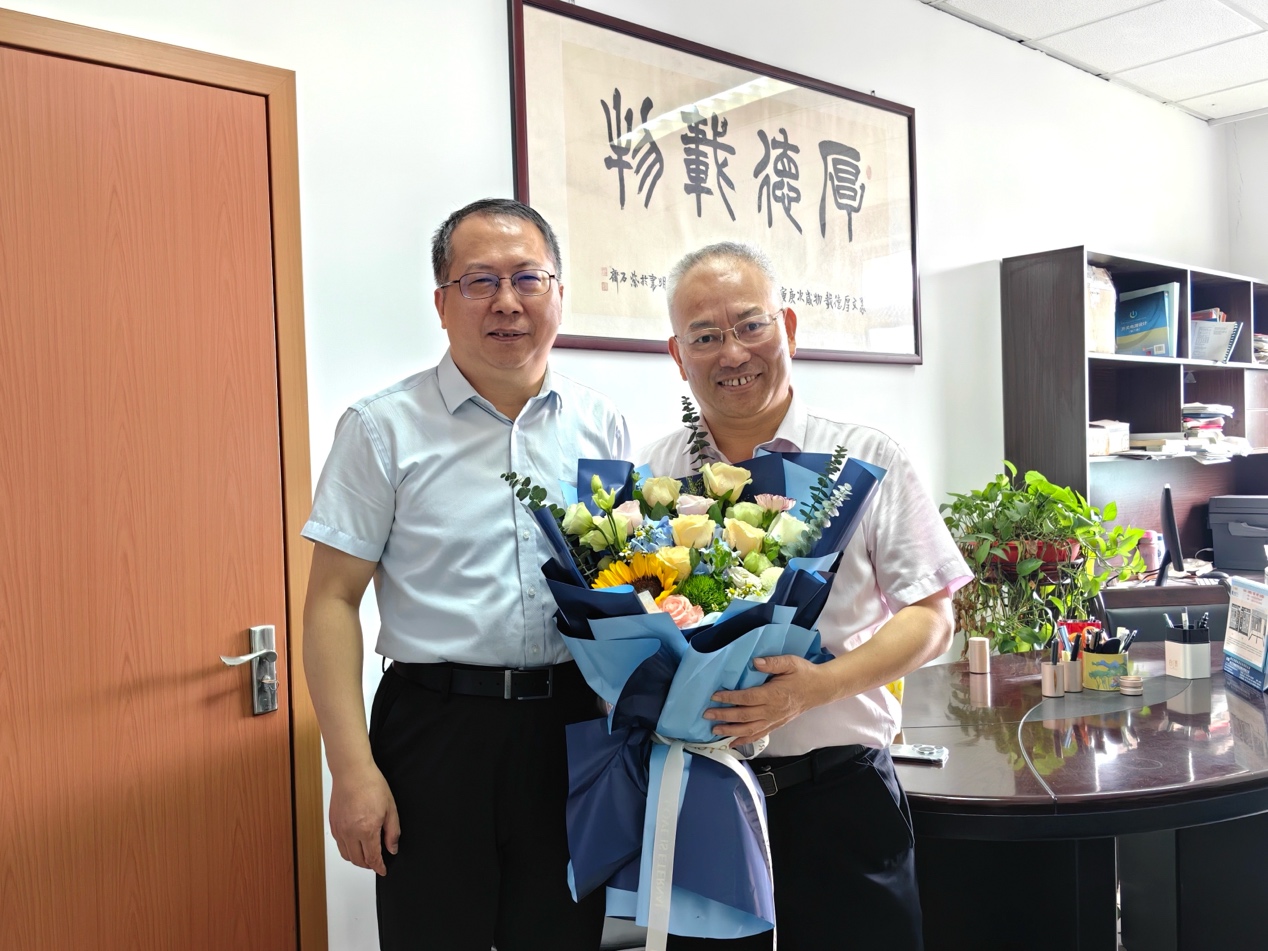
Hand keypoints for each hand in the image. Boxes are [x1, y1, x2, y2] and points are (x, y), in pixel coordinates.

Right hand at [329, 765, 399, 875]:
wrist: (352, 772)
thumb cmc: (372, 785)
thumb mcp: (391, 808)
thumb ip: (392, 832)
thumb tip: (392, 849)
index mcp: (367, 830)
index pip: (372, 858)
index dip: (379, 867)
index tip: (383, 870)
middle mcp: (350, 833)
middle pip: (358, 860)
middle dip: (369, 864)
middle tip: (377, 862)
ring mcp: (339, 829)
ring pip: (346, 855)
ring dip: (357, 859)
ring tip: (366, 854)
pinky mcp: (332, 824)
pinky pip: (339, 844)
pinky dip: (347, 849)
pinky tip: (355, 842)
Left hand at [704, 654, 832, 746]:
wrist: (820, 689)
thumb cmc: (804, 674)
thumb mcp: (790, 662)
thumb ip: (772, 663)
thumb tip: (755, 662)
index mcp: (774, 694)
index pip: (747, 698)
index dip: (730, 698)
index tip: (715, 696)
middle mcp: (772, 710)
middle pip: (744, 716)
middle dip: (724, 716)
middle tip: (707, 715)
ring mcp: (774, 720)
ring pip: (749, 729)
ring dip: (730, 731)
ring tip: (714, 731)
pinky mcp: (776, 725)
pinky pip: (758, 735)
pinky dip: (744, 740)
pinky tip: (731, 743)